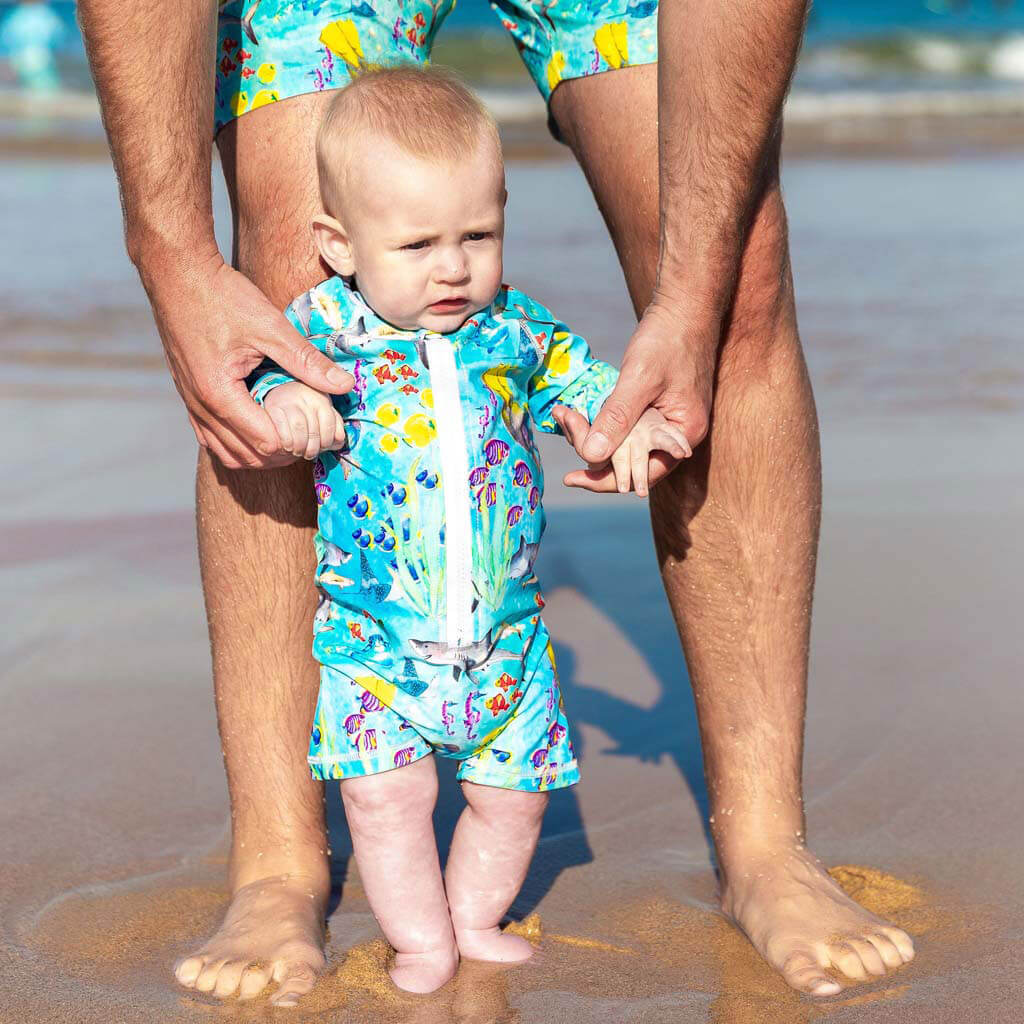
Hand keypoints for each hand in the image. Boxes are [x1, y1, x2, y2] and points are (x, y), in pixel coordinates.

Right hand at [140, 248, 353, 469]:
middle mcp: (201, 406)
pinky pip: (212, 437)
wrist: (177, 274)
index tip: (319, 431)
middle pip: (247, 456)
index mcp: (219, 393)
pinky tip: (261, 429)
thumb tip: (344, 384)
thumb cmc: (221, 296)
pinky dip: (238, 444)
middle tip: (310, 440)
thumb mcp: (271, 327)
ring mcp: (191, 404)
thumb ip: (307, 361)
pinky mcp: (189, 397)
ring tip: (289, 440)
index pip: (265, 442)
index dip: (296, 443)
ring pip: (227, 453)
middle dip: (282, 454)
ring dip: (260, 455)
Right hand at [263, 383, 346, 460]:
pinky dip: (287, 441)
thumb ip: (335, 428)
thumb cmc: (307, 411)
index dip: (327, 441)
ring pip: (299, 428)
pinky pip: (282, 428)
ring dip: (300, 446)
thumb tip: (338, 440)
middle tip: (308, 453)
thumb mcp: (324, 416)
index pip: (330, 424)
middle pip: (314, 429)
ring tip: (298, 451)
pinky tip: (287, 446)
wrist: (281, 395)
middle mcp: (306, 396)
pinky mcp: (273, 406)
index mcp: (322, 399)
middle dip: (312, 448)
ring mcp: (289, 400)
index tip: (322, 448)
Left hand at [578, 297, 717, 465]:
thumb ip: (617, 418)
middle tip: (564, 422)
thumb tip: (591, 457)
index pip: (641, 474)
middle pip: (630, 461)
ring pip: (624, 444)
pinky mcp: (655, 408)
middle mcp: (676, 434)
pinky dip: (603, 422)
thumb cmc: (669, 339)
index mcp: (683, 434)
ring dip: (594, 435)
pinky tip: (580, 414)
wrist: (685, 305)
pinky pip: (626, 426)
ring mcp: (666, 421)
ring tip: (566, 415)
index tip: (571, 478)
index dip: (605, 480)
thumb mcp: (640, 378)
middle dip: (593, 450)